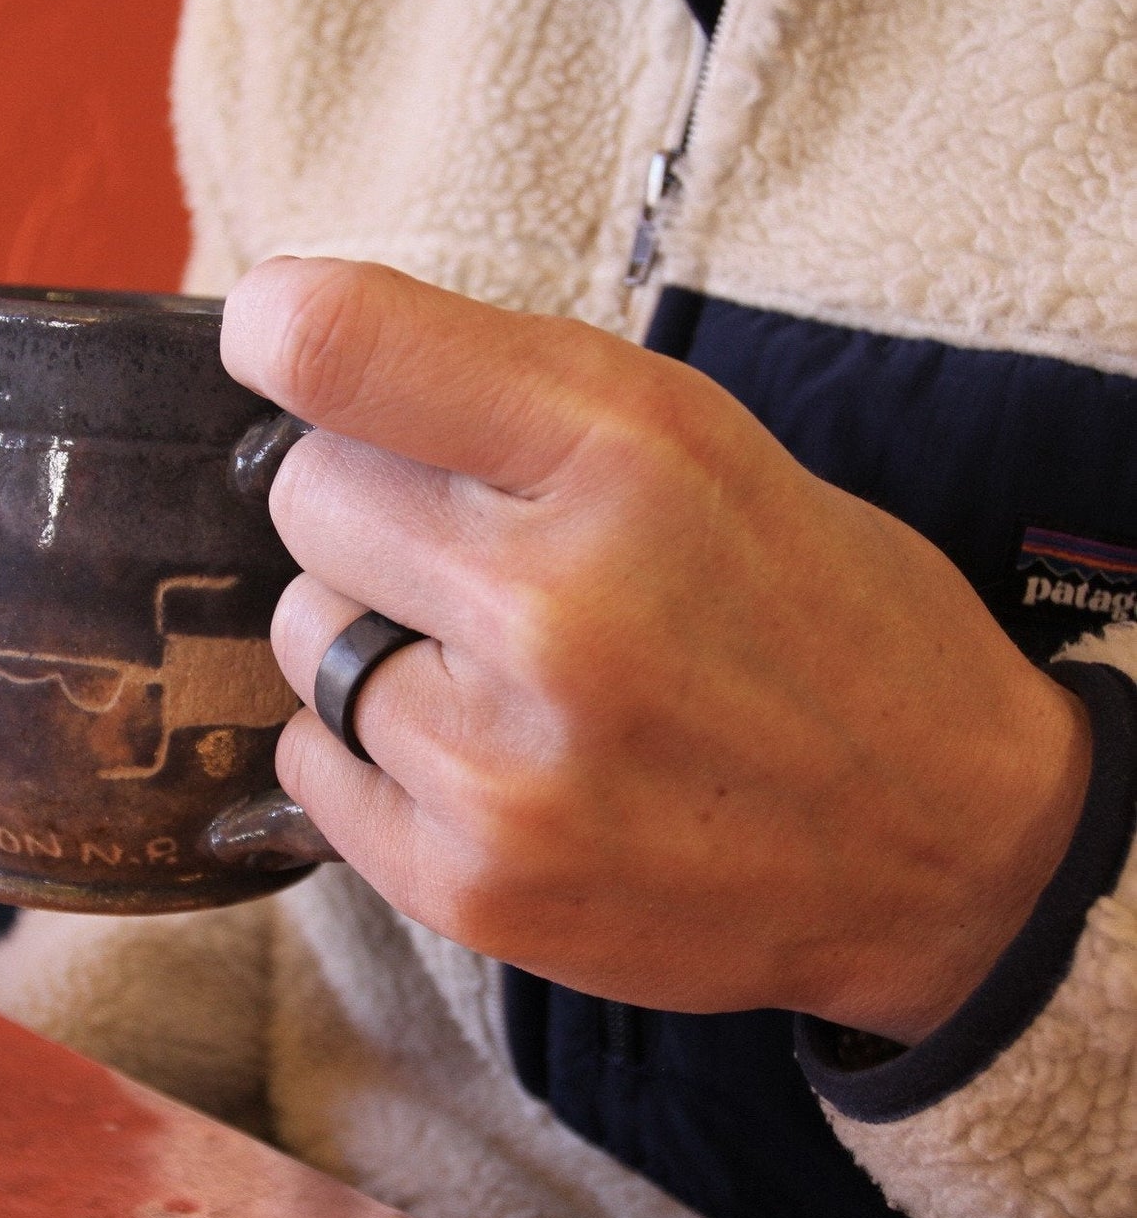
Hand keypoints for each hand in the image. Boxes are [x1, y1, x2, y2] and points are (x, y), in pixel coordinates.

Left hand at [221, 258, 1090, 1043]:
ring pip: (301, 635)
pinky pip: (311, 759)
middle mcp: (556, 611)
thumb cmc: (819, 625)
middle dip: (372, 509)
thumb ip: (510, 391)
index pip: (343, 348)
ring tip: (503, 673)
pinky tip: (482, 755)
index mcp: (630, 458)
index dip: (283, 332)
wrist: (937, 851)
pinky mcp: (471, 886)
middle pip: (304, 497)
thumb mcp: (710, 449)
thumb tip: (302, 354)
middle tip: (479, 554)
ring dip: (374, 636)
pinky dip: (370, 747)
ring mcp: (504, 770)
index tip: (280, 345)